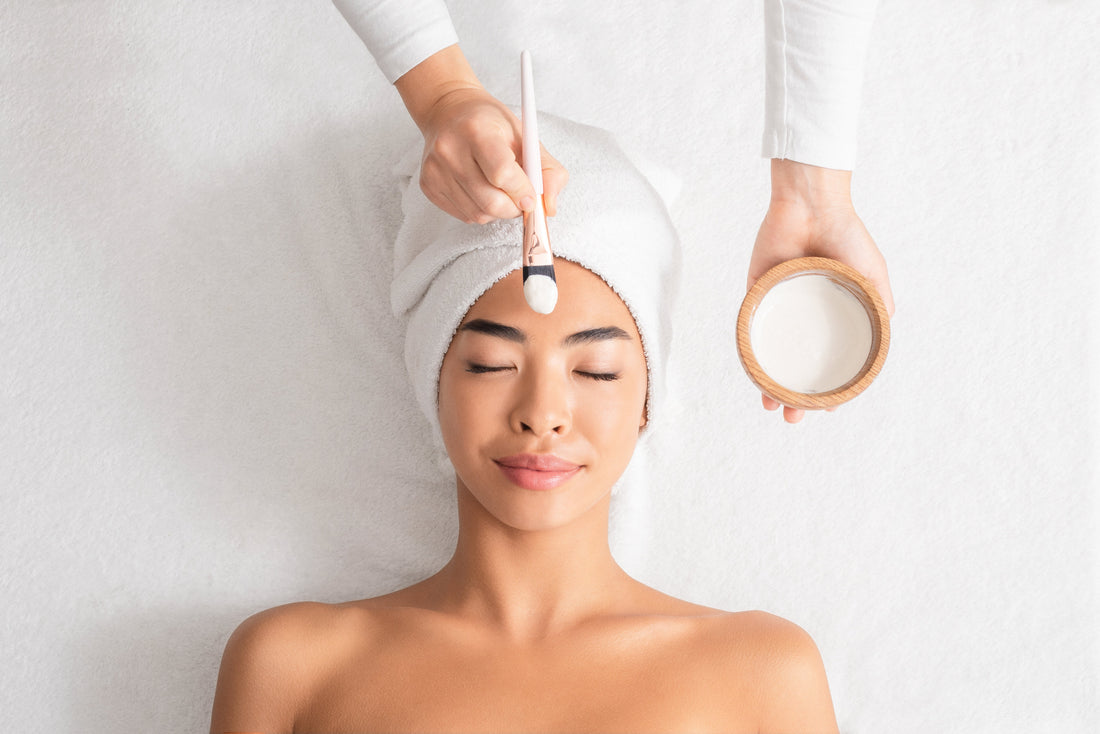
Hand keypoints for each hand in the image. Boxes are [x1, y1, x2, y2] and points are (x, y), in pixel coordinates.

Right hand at [395, 46, 567, 223]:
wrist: (449, 112)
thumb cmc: (492, 124)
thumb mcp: (526, 136)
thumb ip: (548, 171)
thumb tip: (549, 208)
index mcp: (476, 130)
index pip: (502, 173)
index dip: (522, 191)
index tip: (531, 196)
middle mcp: (450, 149)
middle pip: (490, 201)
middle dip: (513, 208)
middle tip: (519, 198)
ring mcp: (435, 170)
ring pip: (478, 214)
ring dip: (498, 211)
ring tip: (500, 190)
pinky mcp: (428, 186)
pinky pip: (464, 215)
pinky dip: (480, 210)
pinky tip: (481, 190)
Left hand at [749, 159, 894, 423]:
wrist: (811, 201)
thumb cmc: (847, 234)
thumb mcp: (872, 272)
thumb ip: (879, 304)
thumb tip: (885, 339)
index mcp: (831, 312)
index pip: (827, 359)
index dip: (827, 387)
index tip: (827, 410)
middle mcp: (803, 313)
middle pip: (794, 362)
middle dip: (793, 394)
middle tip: (791, 418)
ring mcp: (778, 304)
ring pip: (769, 351)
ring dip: (767, 380)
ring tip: (770, 405)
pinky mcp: (755, 290)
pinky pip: (748, 324)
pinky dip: (748, 348)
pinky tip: (751, 370)